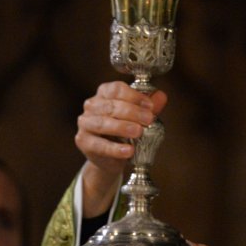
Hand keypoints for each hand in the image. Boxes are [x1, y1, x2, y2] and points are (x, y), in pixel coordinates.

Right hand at [75, 81, 168, 216]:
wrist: (111, 157)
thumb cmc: (124, 131)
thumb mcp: (139, 117)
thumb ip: (150, 107)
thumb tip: (161, 96)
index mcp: (104, 94)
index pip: (116, 89)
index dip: (134, 96)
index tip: (150, 106)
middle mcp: (92, 106)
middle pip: (111, 106)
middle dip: (132, 112)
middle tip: (149, 119)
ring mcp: (85, 123)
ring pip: (102, 123)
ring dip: (122, 127)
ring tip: (138, 132)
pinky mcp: (84, 141)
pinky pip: (99, 145)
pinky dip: (114, 148)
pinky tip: (128, 150)